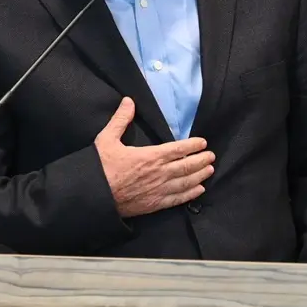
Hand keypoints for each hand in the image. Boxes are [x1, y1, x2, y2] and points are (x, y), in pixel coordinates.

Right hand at [94, 96, 214, 217]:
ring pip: (186, 183)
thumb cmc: (100, 167)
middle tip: (212, 156)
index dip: (192, 145)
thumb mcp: (107, 139)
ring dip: (200, 176)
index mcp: (150, 156)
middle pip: (186, 166)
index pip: (178, 149)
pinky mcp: (154, 204)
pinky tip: (198, 191)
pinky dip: (190, 194)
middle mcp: (159, 174)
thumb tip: (129, 101)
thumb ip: (120, 120)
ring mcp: (158, 190)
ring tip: (210, 170)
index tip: (203, 142)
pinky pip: (177, 199)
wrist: (94, 196)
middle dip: (201, 160)